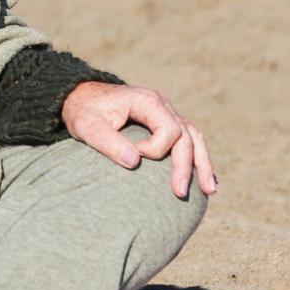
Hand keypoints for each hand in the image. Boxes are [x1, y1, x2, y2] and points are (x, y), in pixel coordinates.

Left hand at [61, 81, 218, 200]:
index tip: (136, 156)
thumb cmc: (83, 111)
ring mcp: (165, 113)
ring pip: (194, 138)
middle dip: (187, 166)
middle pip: (186, 136)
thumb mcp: (88, 127)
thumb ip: (109, 142)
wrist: (80, 96)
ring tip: (210, 189)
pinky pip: (187, 140)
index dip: (157, 149)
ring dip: (202, 163)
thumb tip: (135, 162)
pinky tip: (203, 179)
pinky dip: (196, 158)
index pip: (169, 129)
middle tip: (180, 193)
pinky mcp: (163, 123)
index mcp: (146, 101)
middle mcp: (161, 105)